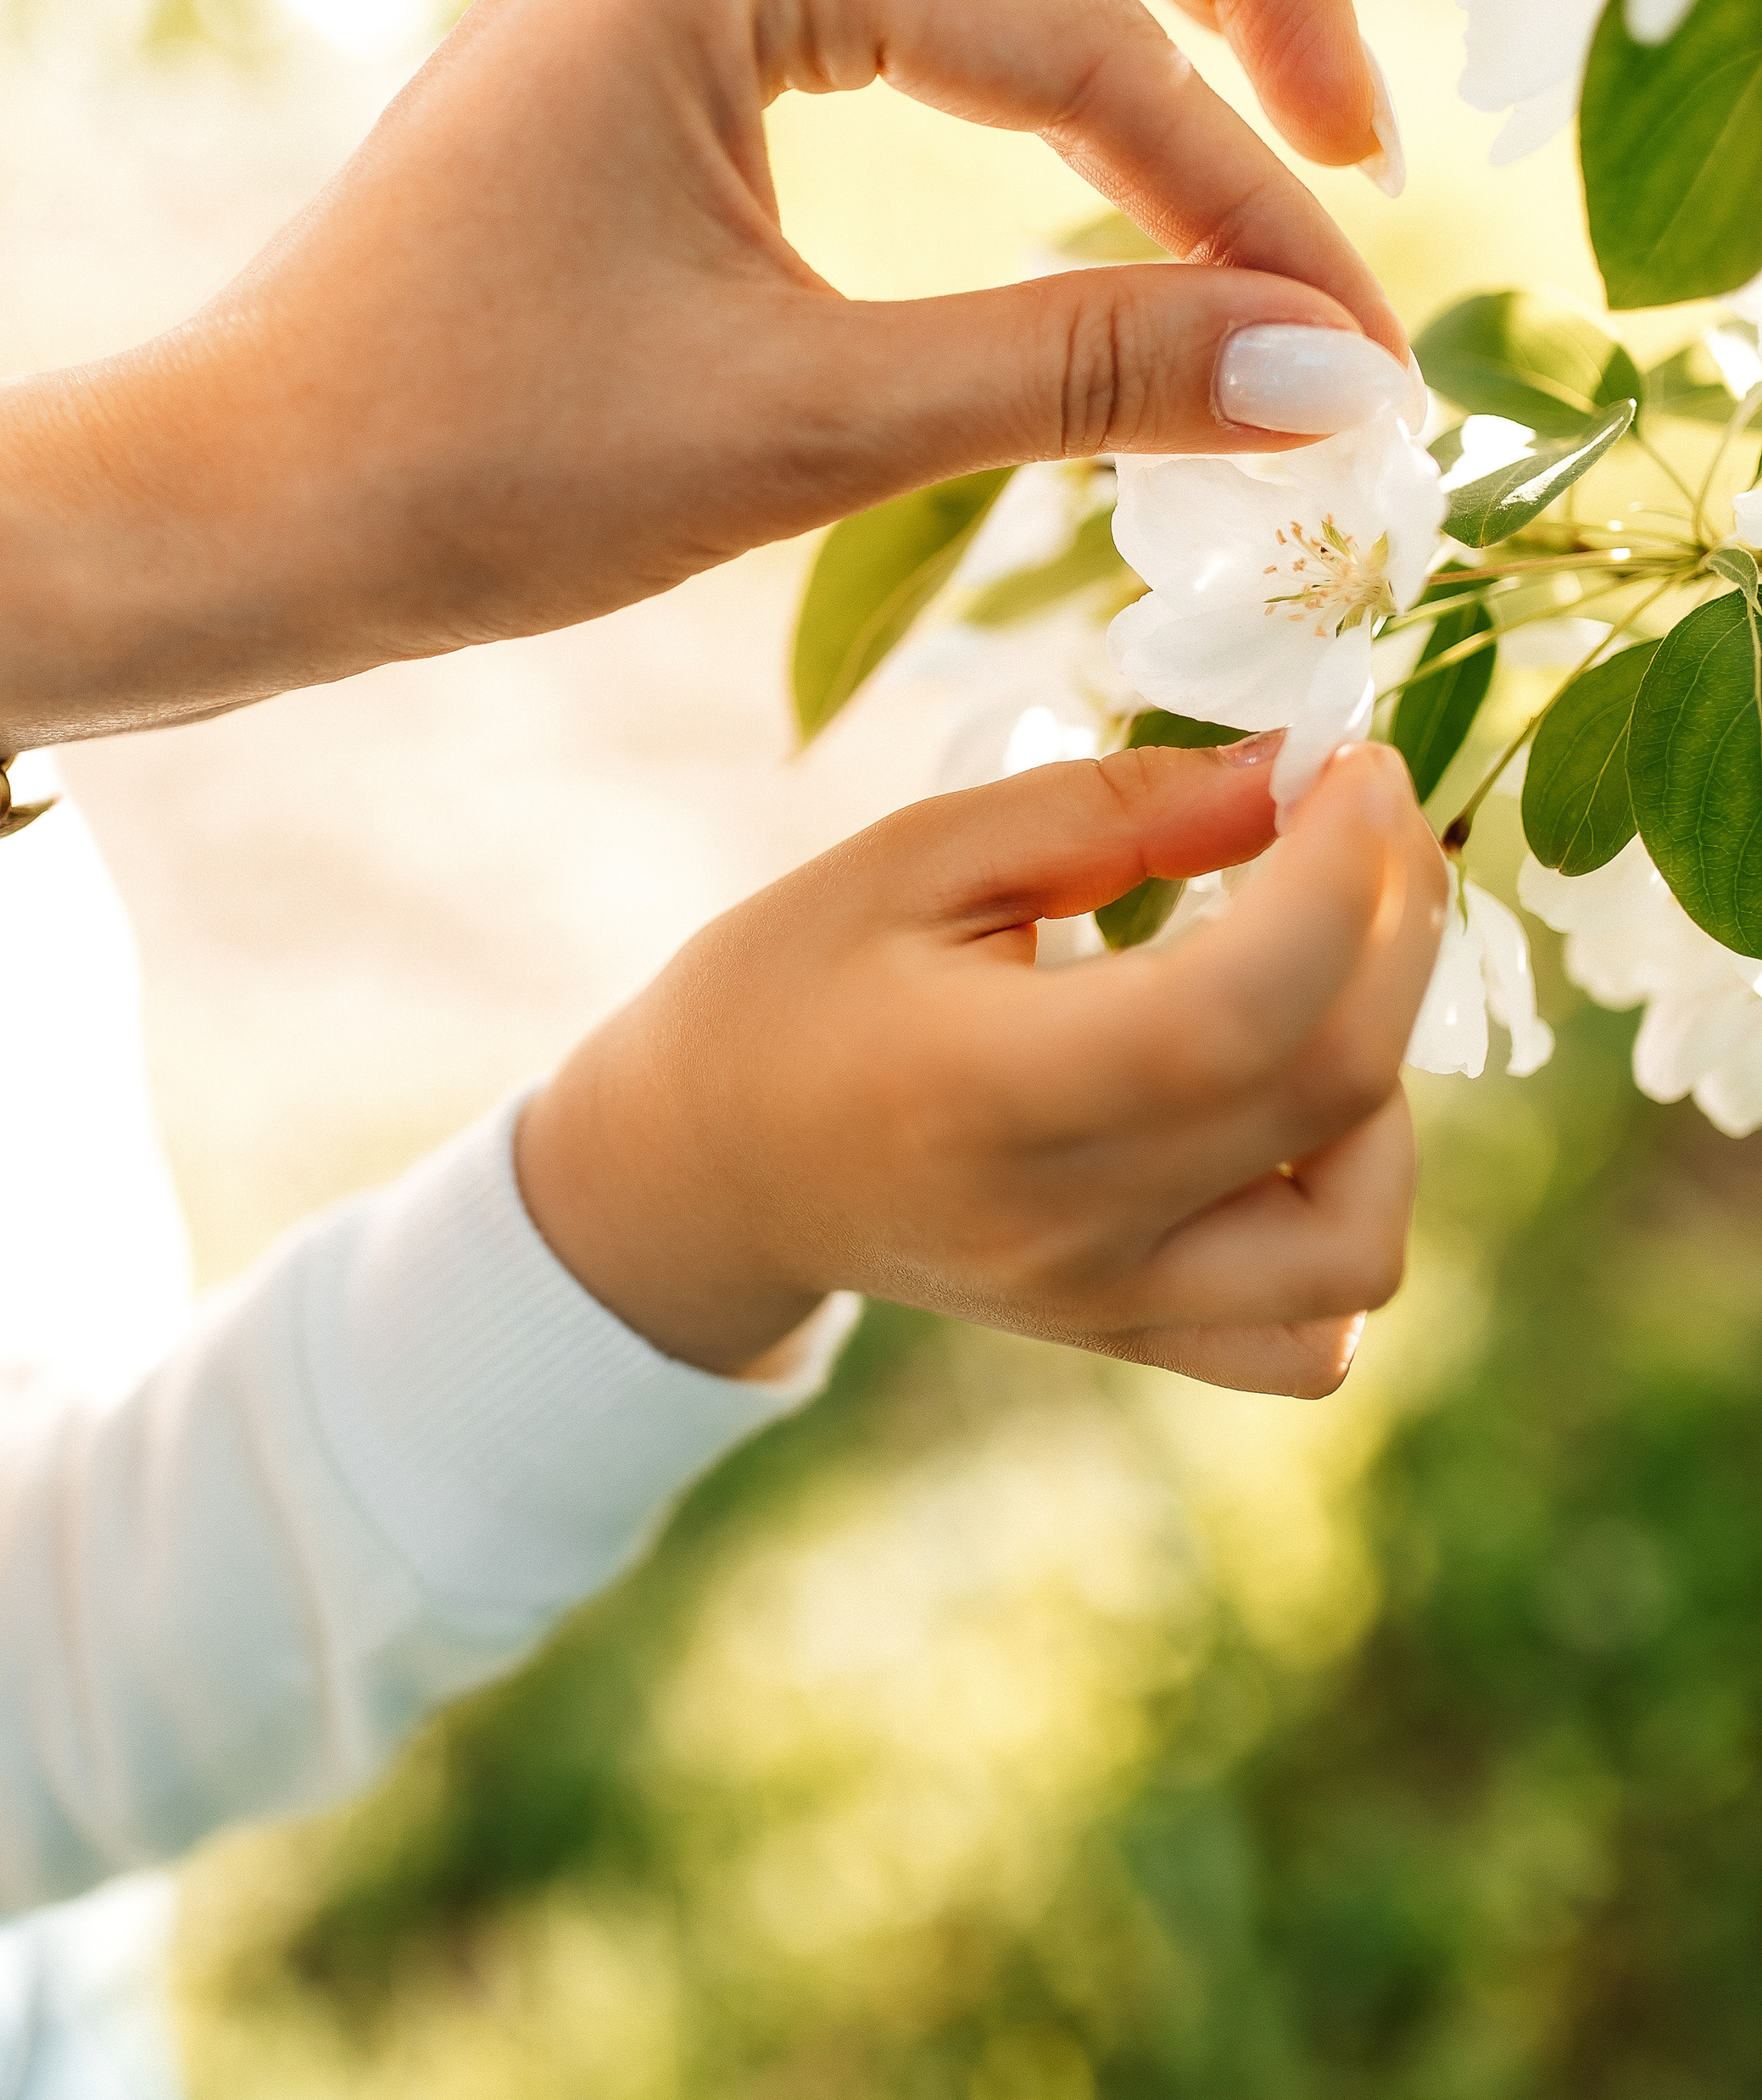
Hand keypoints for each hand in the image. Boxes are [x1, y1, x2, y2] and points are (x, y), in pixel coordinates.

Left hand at [0, 0, 1411, 899]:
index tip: (1354, 356)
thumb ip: (1079, 372)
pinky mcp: (646, 22)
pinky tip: (1079, 144)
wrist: (231, 507)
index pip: (1072, 43)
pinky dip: (1020, 27)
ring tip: (1253, 132)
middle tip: (1350, 139)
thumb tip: (1329, 374)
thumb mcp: (802, 426)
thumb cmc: (466, 466)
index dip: (1239, 203)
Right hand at [514, 740, 1446, 1399]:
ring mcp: (1107, 1301)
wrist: (706, 1171)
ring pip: (1358, 1241)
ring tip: (1320, 971)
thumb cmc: (791, 985)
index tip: (1350, 760)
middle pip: (1329, 1090)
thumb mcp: (912, 854)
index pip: (1238, 1008)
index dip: (1342, 872)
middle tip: (1360, 808)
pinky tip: (1299, 1112)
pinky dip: (1354, 1222)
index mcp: (986, 1089)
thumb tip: (1289, 768)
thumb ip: (1109, 807)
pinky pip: (1313, 1339)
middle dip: (1394, 917)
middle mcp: (1065, 1223)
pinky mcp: (1132, 1334)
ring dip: (1388, 1083)